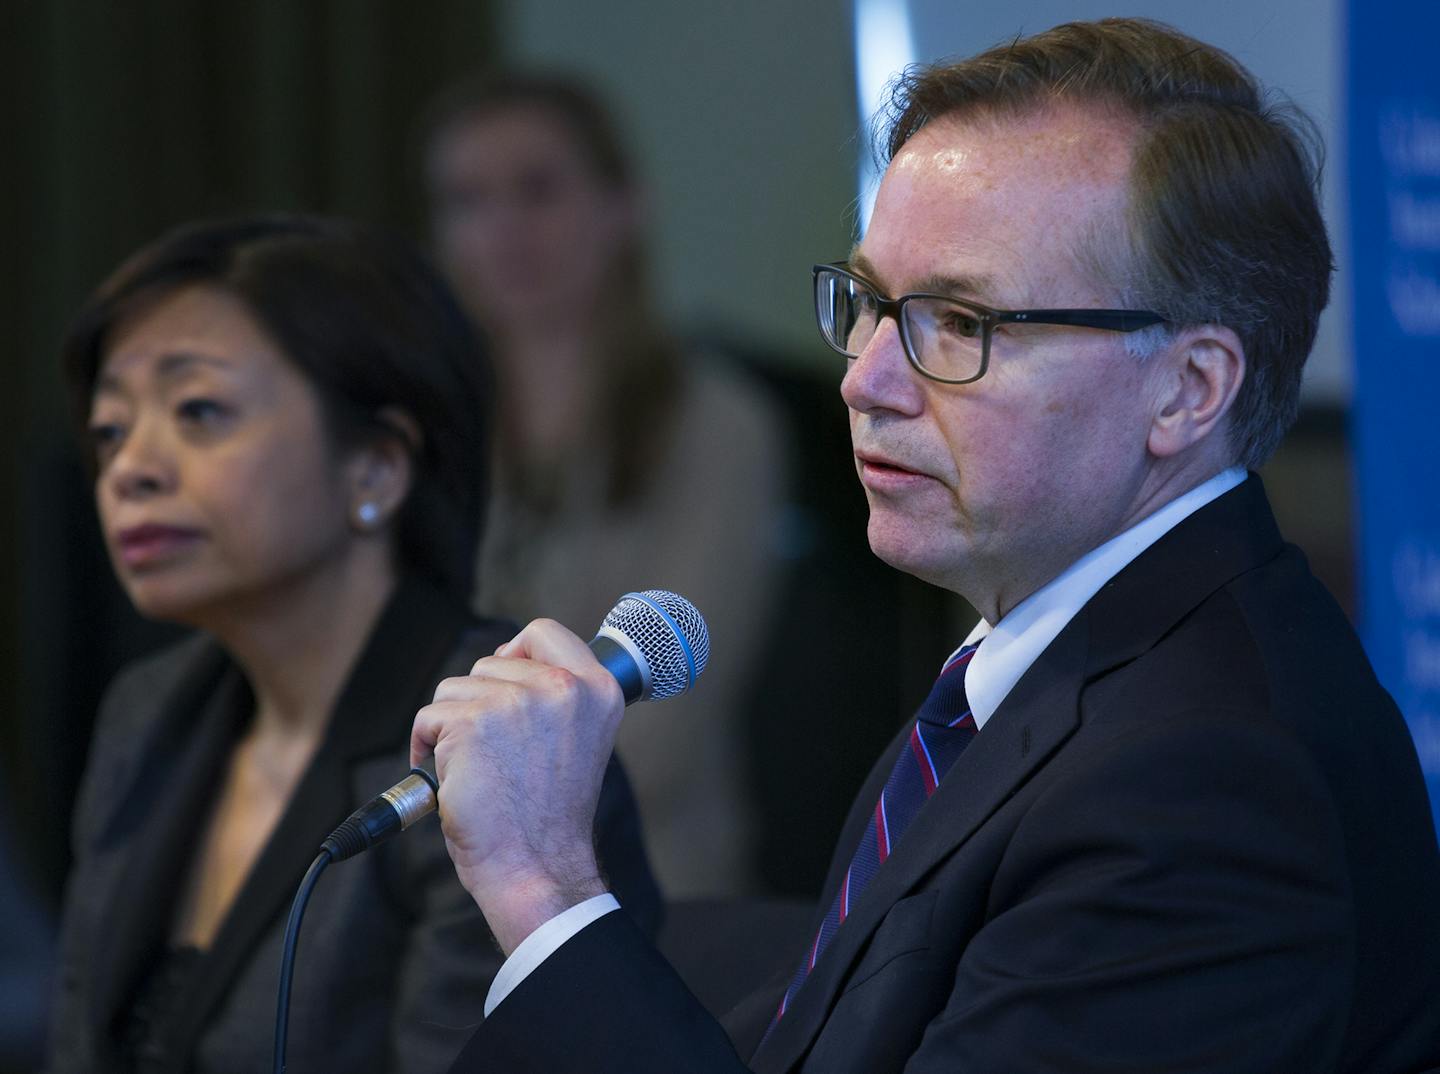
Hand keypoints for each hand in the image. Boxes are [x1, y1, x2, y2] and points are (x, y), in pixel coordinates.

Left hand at [410, 618, 624, 953]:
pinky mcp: (473, 722)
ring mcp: (518, 702)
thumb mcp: (577, 740)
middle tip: (494, 754)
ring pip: (454, 689)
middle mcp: (564, 687)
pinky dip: (426, 749)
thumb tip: (505, 663)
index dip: (516, 651)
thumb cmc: (548, 816)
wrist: (535, 867)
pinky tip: (453, 780)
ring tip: (477, 770)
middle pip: (490, 663)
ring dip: (451, 728)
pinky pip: (429, 718)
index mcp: (599, 689)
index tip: (505, 680)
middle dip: (478, 703)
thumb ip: (555, 697)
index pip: (545, 633)